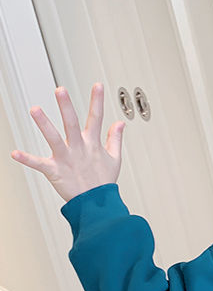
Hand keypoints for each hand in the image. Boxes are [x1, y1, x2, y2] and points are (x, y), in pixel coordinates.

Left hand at [10, 84, 124, 202]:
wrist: (97, 205)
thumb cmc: (103, 182)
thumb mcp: (114, 159)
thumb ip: (115, 139)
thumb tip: (119, 123)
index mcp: (92, 144)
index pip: (96, 118)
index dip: (97, 101)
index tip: (97, 85)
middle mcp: (79, 148)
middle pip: (72, 124)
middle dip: (66, 106)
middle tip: (60, 90)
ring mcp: (66, 159)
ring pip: (54, 138)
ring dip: (44, 124)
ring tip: (35, 109)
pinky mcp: (56, 171)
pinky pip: (39, 164)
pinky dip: (27, 159)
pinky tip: (15, 153)